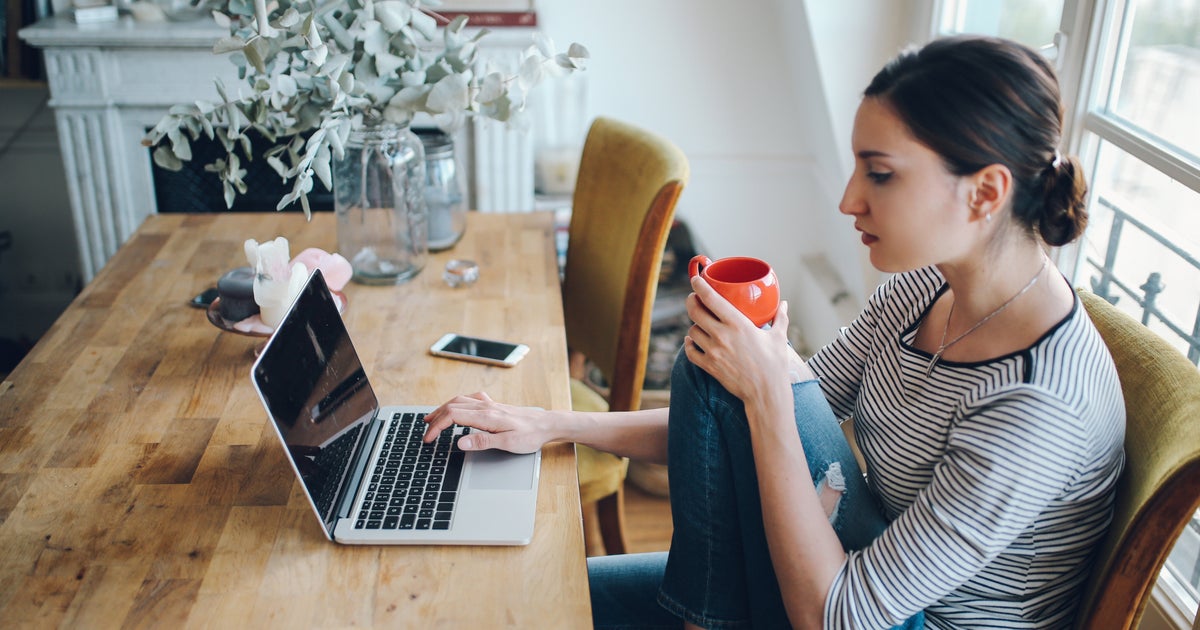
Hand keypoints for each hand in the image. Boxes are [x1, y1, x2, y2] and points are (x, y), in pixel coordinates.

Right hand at [422, 391, 549, 453]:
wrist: (546, 424)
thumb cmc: (530, 435)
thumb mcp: (508, 443)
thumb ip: (483, 442)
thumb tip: (460, 442)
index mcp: (486, 415)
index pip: (452, 416)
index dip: (437, 427)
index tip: (428, 439)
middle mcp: (486, 406)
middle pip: (452, 406)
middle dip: (435, 418)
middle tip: (425, 430)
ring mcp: (489, 404)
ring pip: (459, 401)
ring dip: (443, 409)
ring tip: (432, 418)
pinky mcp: (494, 405)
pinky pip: (469, 400)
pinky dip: (456, 404)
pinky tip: (456, 408)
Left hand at [684, 275, 795, 403]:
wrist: (766, 394)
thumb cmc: (775, 365)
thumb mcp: (779, 338)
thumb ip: (780, 318)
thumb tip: (783, 304)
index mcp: (738, 324)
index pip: (711, 298)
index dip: (699, 286)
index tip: (696, 279)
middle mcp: (722, 335)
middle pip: (695, 311)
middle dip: (691, 302)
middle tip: (694, 299)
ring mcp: (713, 352)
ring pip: (692, 331)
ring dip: (694, 325)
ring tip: (700, 323)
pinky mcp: (709, 366)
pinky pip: (690, 351)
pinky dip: (689, 345)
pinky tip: (693, 341)